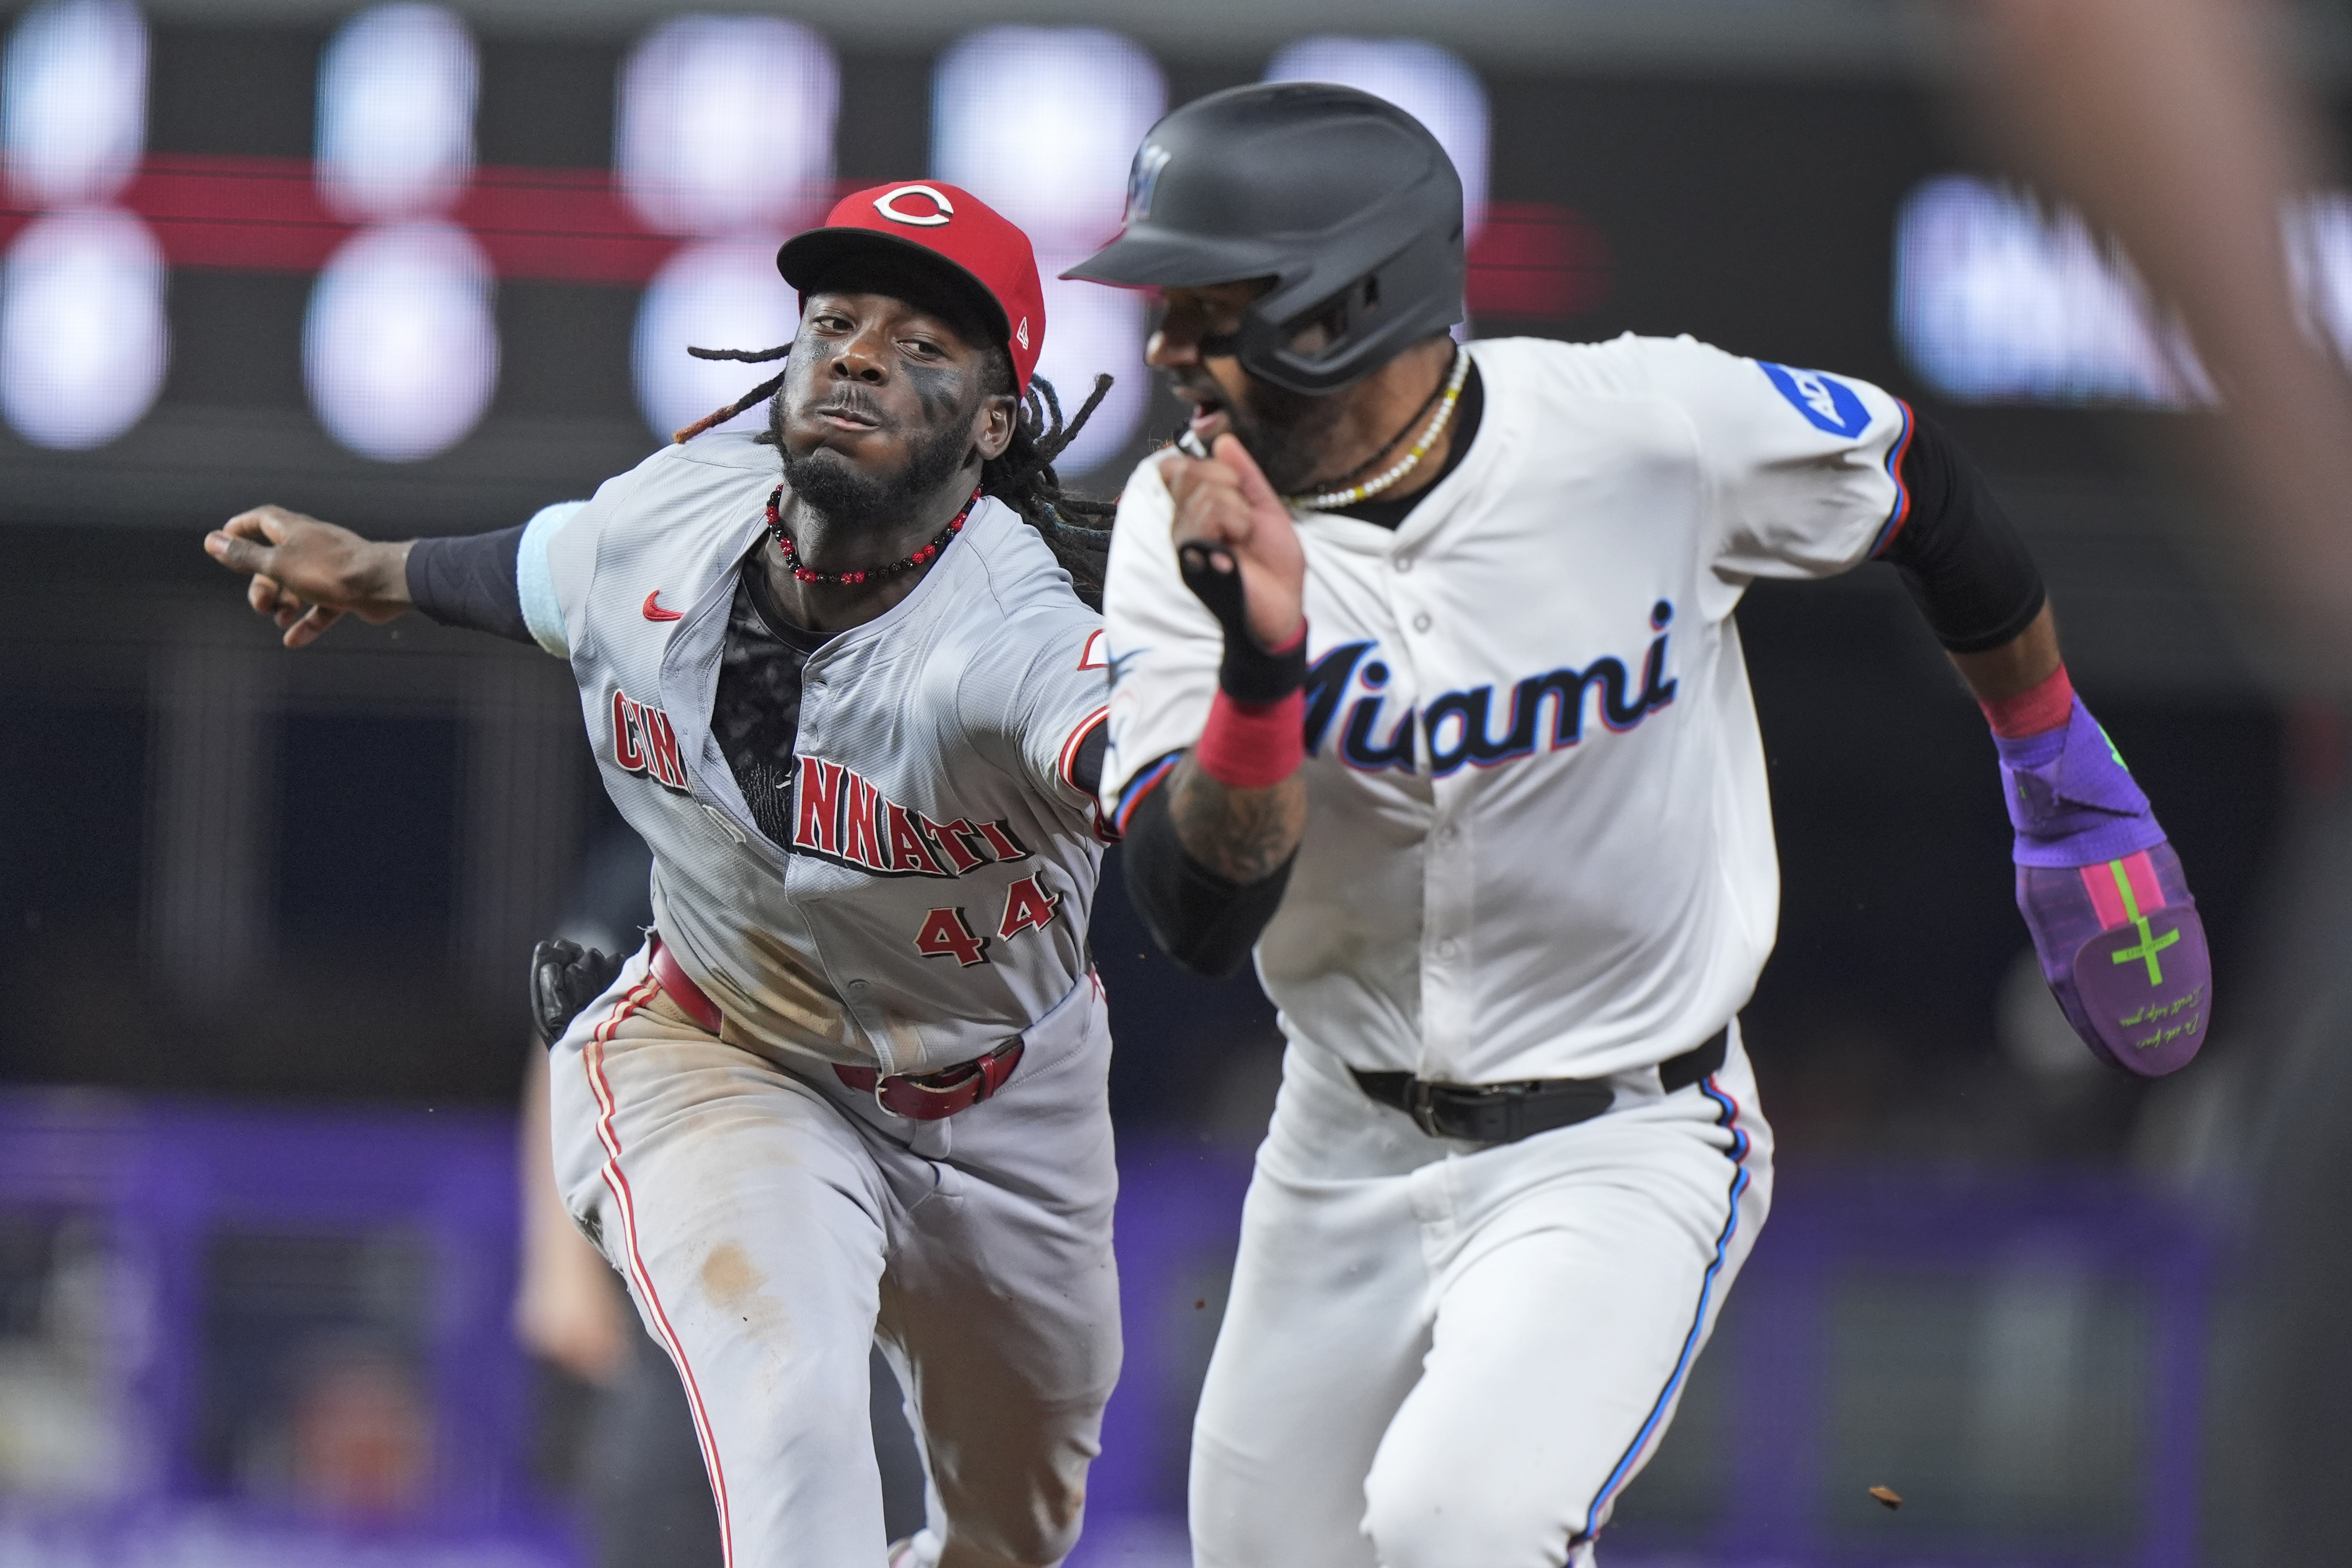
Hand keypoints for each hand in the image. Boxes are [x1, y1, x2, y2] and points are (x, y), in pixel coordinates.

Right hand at [203, 505, 413, 647]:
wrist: (383, 585)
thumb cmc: (328, 570)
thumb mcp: (278, 564)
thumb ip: (245, 555)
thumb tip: (211, 540)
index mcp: (294, 530)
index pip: (262, 520)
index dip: (241, 528)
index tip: (224, 541)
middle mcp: (312, 545)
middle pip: (276, 561)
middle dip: (262, 584)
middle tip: (260, 606)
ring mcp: (330, 568)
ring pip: (297, 586)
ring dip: (284, 604)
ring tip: (279, 619)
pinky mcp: (347, 590)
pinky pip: (321, 607)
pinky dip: (307, 622)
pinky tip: (293, 640)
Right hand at [1162, 436, 1305, 649]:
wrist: (1283, 606)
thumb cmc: (1274, 565)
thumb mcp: (1267, 509)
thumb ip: (1246, 475)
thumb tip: (1224, 440)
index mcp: (1197, 510)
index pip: (1175, 468)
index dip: (1204, 464)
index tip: (1234, 485)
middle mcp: (1182, 524)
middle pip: (1185, 471)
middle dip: (1228, 481)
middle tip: (1244, 515)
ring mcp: (1183, 542)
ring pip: (1203, 493)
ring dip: (1238, 510)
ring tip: (1244, 536)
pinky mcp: (1189, 559)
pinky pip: (1206, 515)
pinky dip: (1234, 522)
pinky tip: (1237, 548)